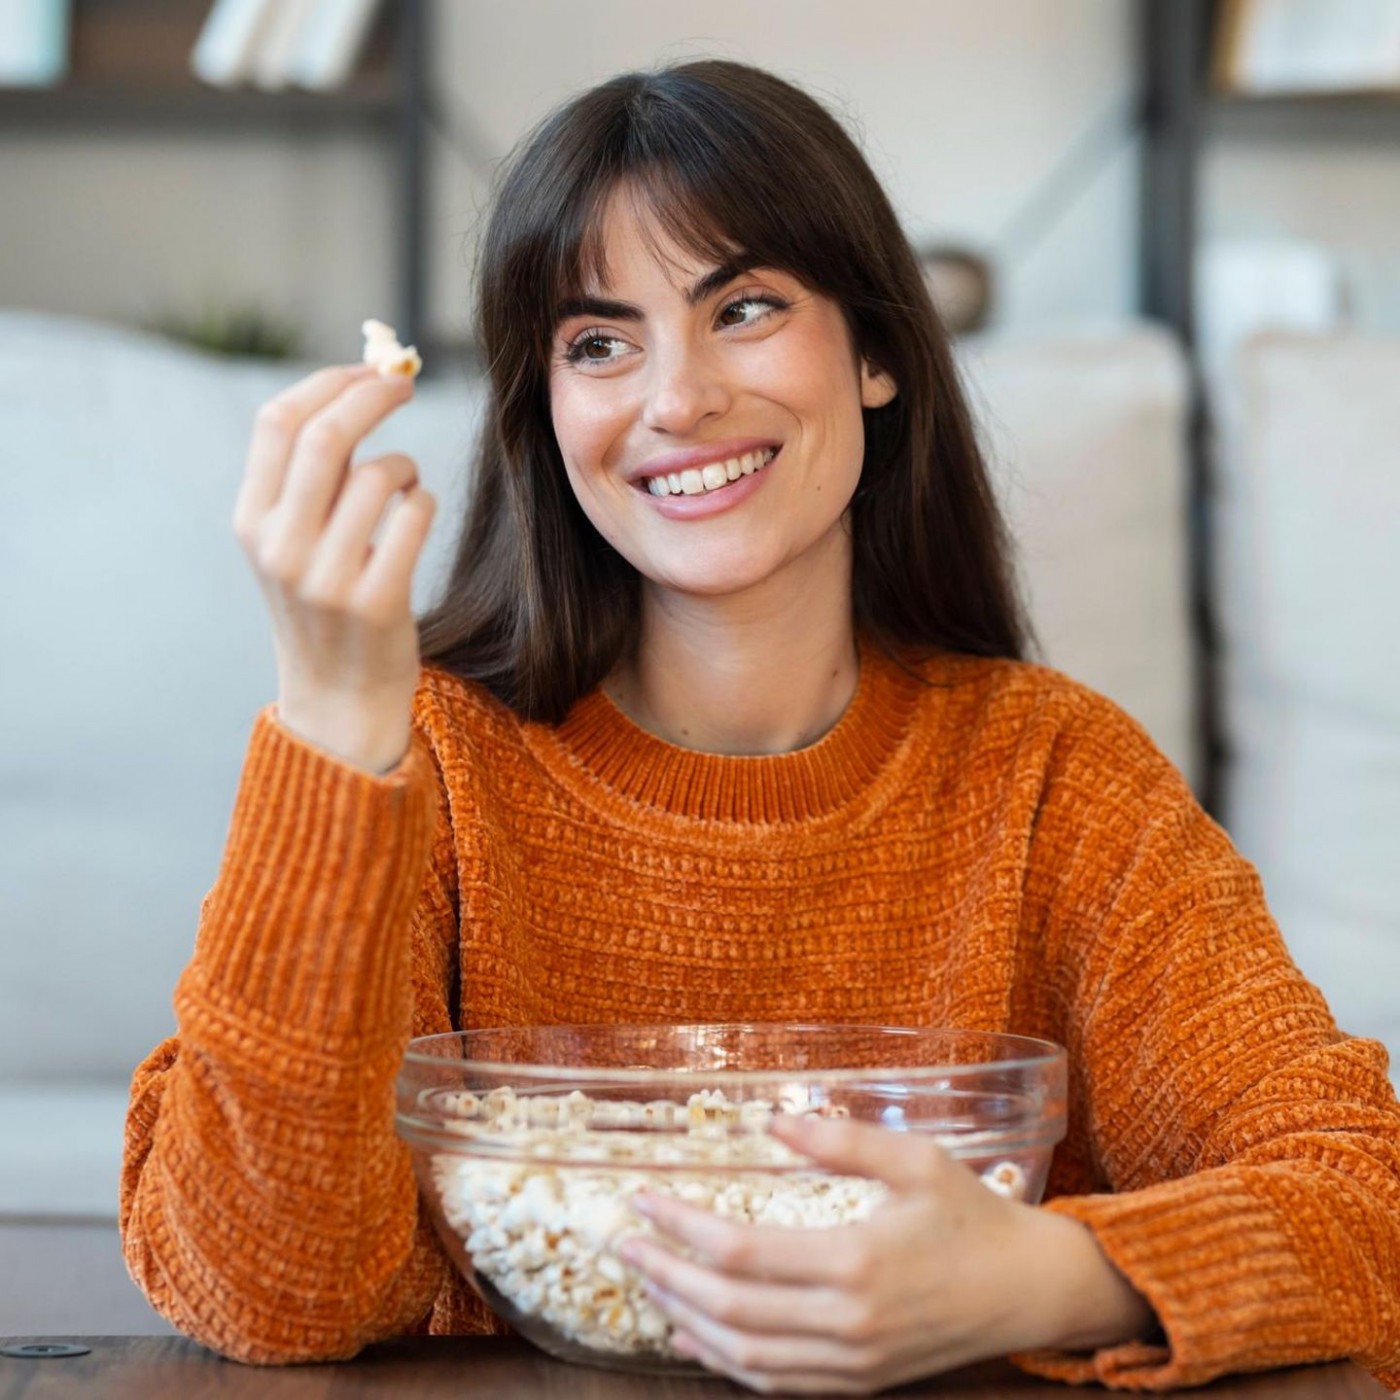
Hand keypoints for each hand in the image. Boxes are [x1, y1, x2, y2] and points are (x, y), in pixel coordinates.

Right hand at [233, 363, 435, 773]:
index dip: (328, 382)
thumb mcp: (292, 540)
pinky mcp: (377, 602)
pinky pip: (414, 515)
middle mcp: (279, 547)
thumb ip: (310, 475)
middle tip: (405, 384)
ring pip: (376, 474)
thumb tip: (358, 386)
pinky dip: (424, 501)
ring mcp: (326, 578)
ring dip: (403, 464)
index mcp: (251, 521)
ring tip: (404, 483)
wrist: (338, 695)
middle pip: (326, 436)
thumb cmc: (324, 600)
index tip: (368, 368)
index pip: (277, 422)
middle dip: (372, 394)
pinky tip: (417, 515)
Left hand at [617, 1114, 1082, 1394]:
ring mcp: (852, 1362)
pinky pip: (775, 1383)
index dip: (681, 1227)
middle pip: (728, 1312)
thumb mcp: (914, 1159)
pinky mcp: (859, 1381)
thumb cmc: (971, 1214)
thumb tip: (772, 1120)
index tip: (644, 1200)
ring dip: (684, 1320)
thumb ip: (841, 1140)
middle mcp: (847, 1323)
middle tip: (626, 1242)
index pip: (739, 1252)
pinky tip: (693, 1339)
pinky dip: (725, 1363)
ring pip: (744, 1355)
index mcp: (855, 1262)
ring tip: (648, 1282)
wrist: (1027, 1290)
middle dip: (666, 1275)